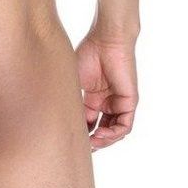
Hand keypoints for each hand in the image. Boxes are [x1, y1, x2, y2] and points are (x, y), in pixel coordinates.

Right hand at [75, 32, 138, 150]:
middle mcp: (107, 102)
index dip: (81, 132)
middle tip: (83, 147)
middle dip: (93, 141)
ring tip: (92, 143)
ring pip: (114, 131)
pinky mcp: (129, 102)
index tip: (70, 139)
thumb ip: (71, 100)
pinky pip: (125, 125)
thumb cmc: (88, 53)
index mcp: (94, 97)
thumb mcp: (75, 81)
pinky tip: (100, 134)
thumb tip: (58, 118)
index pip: (89, 122)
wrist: (106, 40)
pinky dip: (113, 134)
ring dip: (104, 140)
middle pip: (101, 129)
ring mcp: (119, 102)